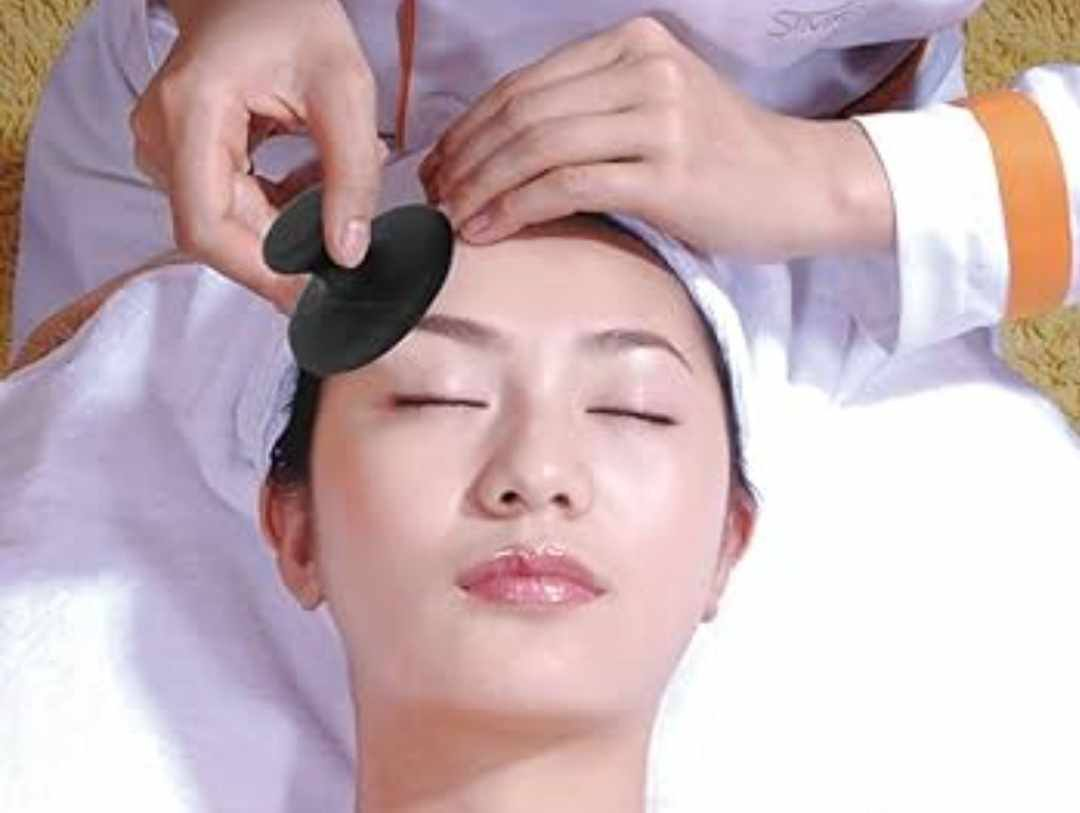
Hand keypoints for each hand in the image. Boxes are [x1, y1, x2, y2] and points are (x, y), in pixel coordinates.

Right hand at [130, 0, 387, 313]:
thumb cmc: (294, 17)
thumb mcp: (345, 90)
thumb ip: (352, 175)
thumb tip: (348, 255)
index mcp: (192, 112)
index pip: (206, 226)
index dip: (257, 272)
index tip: (309, 294)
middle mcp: (163, 136)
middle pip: (215, 232)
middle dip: (280, 254)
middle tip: (340, 262)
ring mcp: (166, 148)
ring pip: (224, 224)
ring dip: (281, 230)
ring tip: (330, 205)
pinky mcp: (183, 156)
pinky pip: (227, 206)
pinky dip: (273, 211)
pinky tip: (308, 188)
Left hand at [420, 16, 892, 261]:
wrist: (806, 187)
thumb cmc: (727, 164)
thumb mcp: (659, 116)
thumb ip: (592, 117)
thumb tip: (506, 154)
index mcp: (635, 44)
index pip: (525, 83)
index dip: (470, 126)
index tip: (440, 166)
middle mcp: (644, 67)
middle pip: (522, 110)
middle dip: (465, 158)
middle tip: (435, 198)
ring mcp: (658, 115)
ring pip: (536, 145)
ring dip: (480, 186)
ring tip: (451, 219)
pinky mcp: (666, 169)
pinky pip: (566, 184)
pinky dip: (515, 209)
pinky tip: (487, 232)